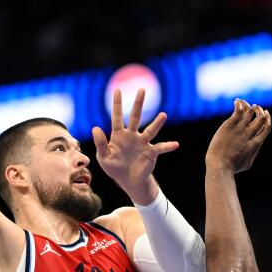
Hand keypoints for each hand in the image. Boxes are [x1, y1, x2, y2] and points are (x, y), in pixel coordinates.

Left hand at [92, 89, 177, 204]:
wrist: (128, 181)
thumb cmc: (115, 168)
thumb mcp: (103, 158)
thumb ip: (100, 143)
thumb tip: (95, 127)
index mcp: (119, 135)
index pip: (117, 117)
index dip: (117, 104)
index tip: (117, 90)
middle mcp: (132, 136)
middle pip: (135, 117)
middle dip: (138, 104)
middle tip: (142, 90)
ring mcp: (143, 143)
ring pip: (150, 130)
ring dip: (157, 123)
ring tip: (163, 115)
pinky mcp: (151, 152)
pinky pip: (160, 148)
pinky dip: (168, 146)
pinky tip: (175, 144)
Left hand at [205, 99, 271, 173]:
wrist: (220, 165)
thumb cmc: (232, 167)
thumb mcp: (248, 163)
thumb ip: (253, 154)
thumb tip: (255, 149)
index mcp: (257, 143)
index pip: (267, 127)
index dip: (268, 118)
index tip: (265, 112)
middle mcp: (251, 134)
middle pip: (261, 117)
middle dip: (259, 110)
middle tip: (254, 107)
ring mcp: (241, 128)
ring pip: (250, 111)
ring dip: (249, 105)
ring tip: (243, 102)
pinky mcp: (230, 125)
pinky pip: (239, 110)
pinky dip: (240, 104)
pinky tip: (236, 102)